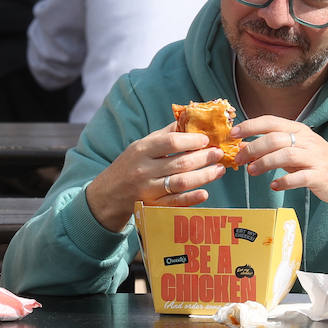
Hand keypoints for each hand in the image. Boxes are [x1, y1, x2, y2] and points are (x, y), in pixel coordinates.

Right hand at [84, 122, 225, 232]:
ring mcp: (148, 190)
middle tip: (219, 154)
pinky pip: (175, 203)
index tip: (206, 139)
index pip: (170, 142)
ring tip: (219, 170)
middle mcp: (144, 170)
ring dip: (204, 176)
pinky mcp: (152, 206)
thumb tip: (190, 120)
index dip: (192, 140)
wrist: (108, 194)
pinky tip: (205, 193)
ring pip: (181, 182)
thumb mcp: (141, 146)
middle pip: (180, 163)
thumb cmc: (130, 165)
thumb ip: (165, 134)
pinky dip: (191, 198)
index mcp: (141, 150)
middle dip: (204, 158)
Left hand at [232, 116, 327, 205]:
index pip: (270, 121)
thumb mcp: (294, 151)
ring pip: (286, 155)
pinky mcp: (320, 176)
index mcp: (298, 130)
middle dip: (253, 148)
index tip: (233, 133)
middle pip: (275, 138)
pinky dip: (284, 181)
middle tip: (239, 159)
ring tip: (251, 171)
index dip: (250, 126)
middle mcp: (306, 140)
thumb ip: (271, 148)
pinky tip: (274, 186)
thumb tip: (243, 147)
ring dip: (265, 162)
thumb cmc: (317, 162)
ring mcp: (314, 158)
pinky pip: (300, 177)